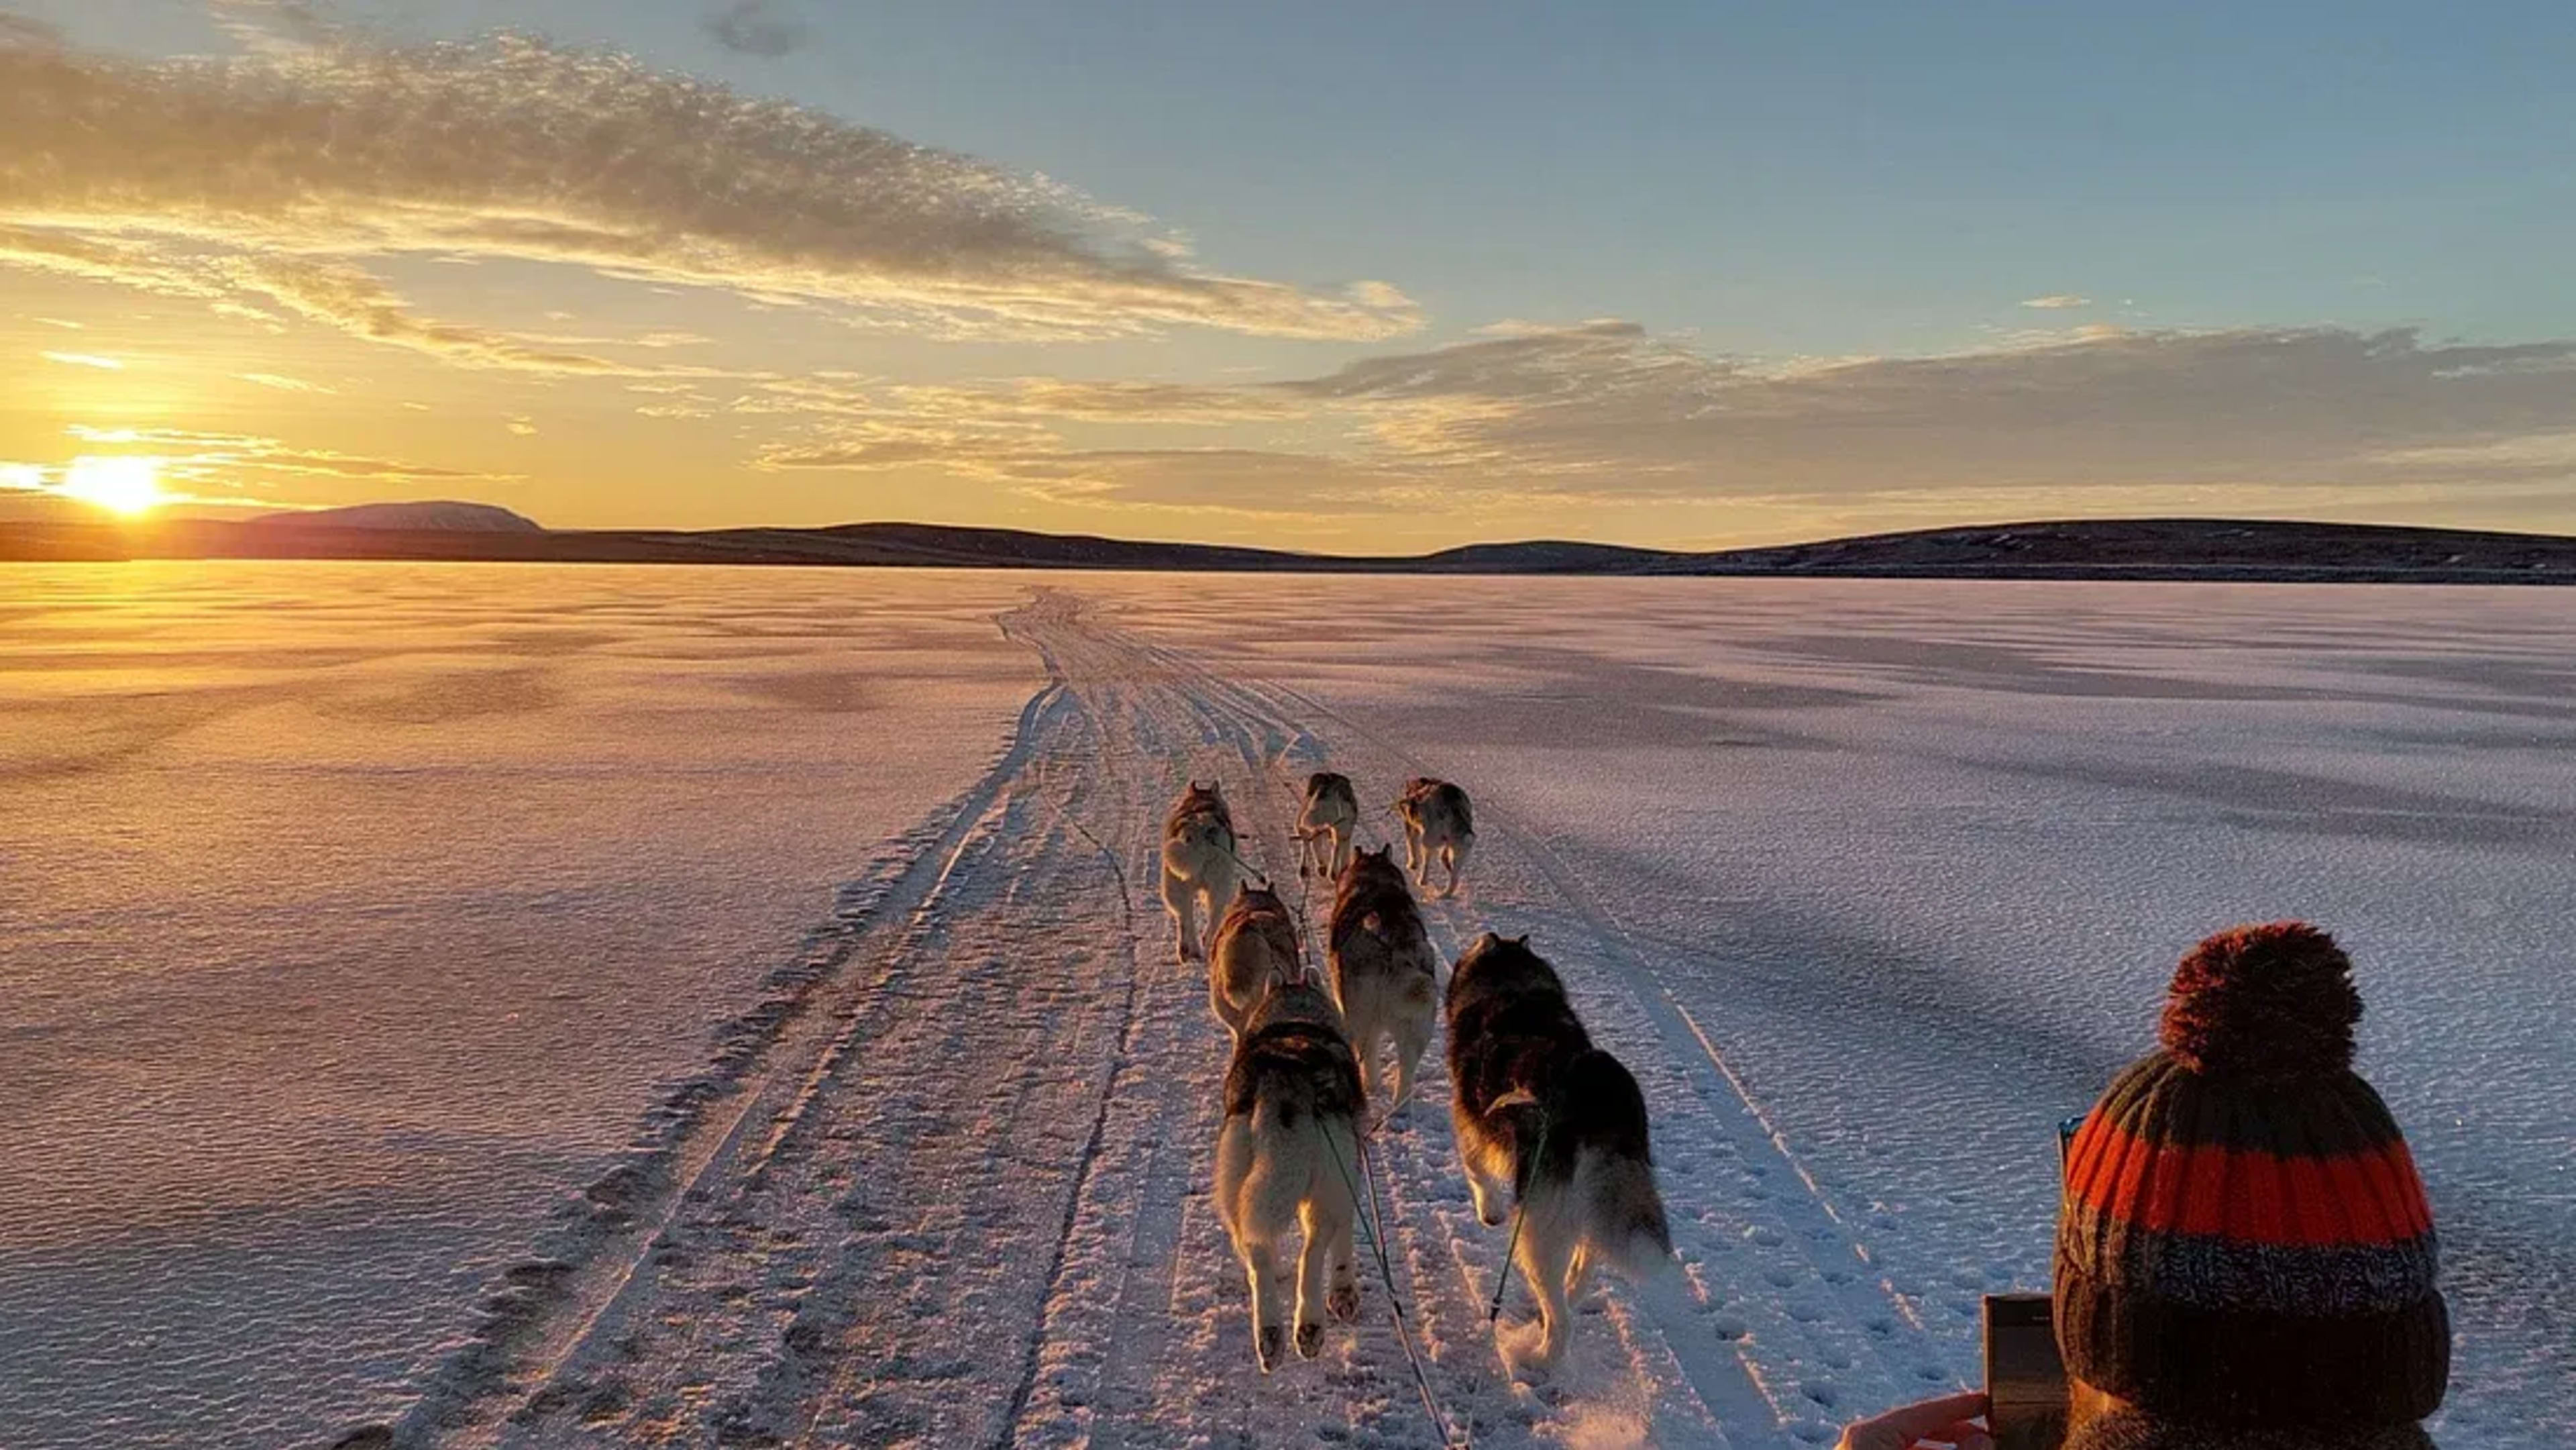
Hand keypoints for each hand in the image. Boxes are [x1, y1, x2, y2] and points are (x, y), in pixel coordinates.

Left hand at [1835, 1391, 1993, 1449]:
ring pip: (1915, 1447)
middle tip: (1990, 1434)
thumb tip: (1983, 1440)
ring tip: (1978, 1448)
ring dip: (1948, 1449)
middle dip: (1958, 1432)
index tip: (1986, 1401)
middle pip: (1920, 1430)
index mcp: (1869, 1435)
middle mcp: (1862, 1443)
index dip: (1959, 1405)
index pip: (1924, 1411)